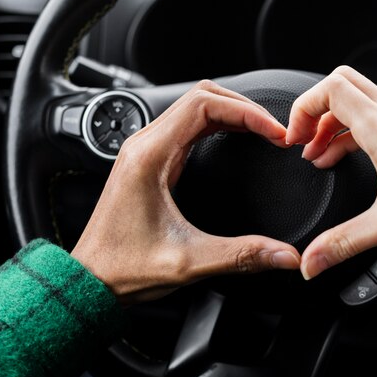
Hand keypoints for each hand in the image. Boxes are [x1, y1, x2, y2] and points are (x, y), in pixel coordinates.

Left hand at [72, 80, 299, 304]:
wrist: (90, 280)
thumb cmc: (123, 267)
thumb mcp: (189, 262)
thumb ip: (242, 255)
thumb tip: (285, 254)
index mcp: (150, 157)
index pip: (203, 104)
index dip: (247, 112)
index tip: (274, 132)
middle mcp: (144, 146)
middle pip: (201, 97)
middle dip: (244, 107)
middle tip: (274, 130)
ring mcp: (146, 152)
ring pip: (194, 108)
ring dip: (231, 113)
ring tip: (262, 131)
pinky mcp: (150, 163)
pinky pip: (188, 127)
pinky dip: (218, 125)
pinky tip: (236, 139)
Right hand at [286, 66, 376, 279]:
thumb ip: (344, 243)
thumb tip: (312, 261)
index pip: (329, 89)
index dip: (302, 109)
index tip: (293, 139)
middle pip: (341, 85)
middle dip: (314, 110)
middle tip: (302, 139)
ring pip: (357, 102)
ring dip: (331, 124)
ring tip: (319, 155)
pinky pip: (373, 119)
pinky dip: (351, 133)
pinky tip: (348, 159)